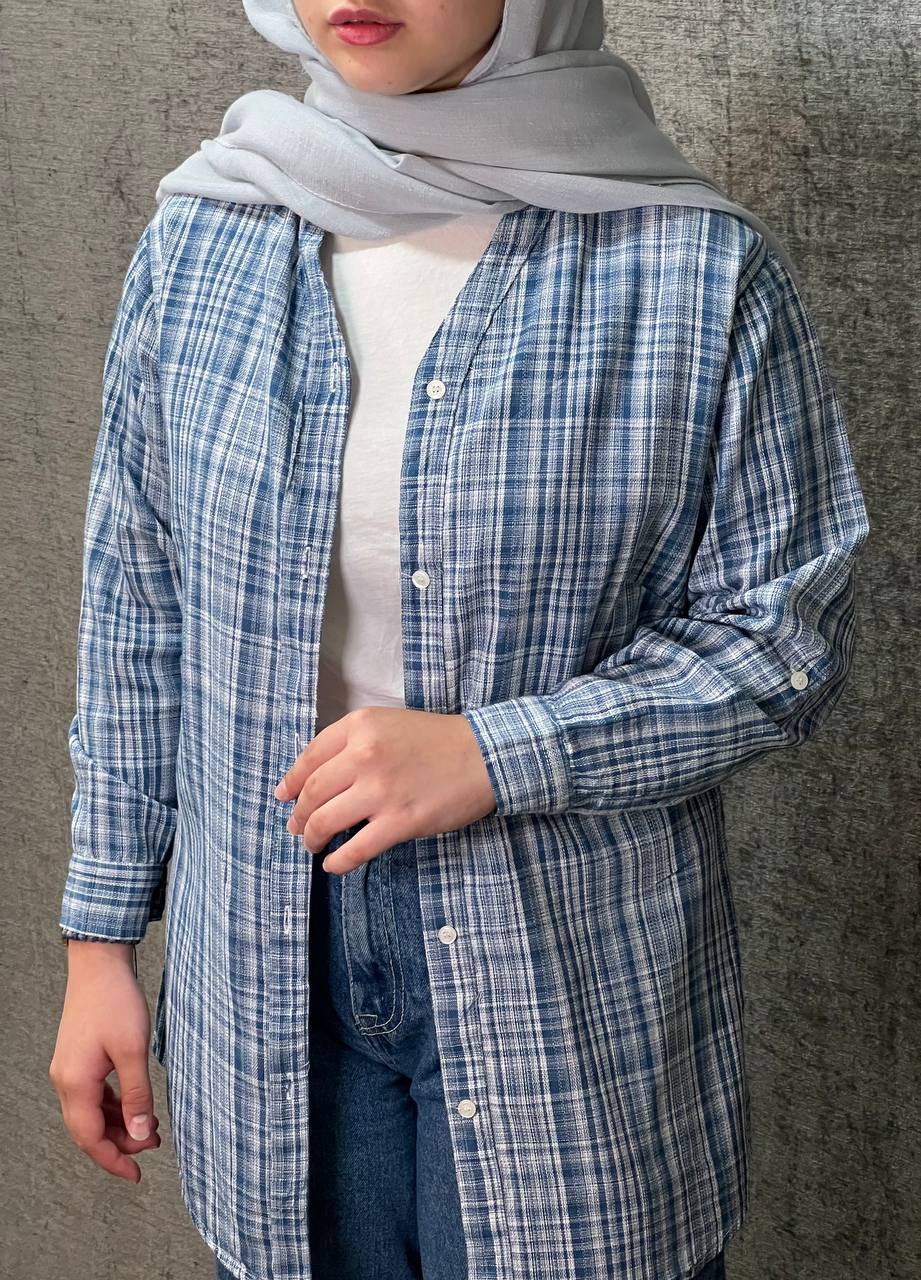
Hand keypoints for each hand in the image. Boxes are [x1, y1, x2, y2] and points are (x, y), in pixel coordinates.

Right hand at [49, 942, 161, 1182]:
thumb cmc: (116, 1001)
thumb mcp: (134, 1050)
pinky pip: (92, 1095)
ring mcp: (69, 1069)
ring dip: (118, 1124)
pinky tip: (134, 1104)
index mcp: (75, 1083)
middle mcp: (65, 1080)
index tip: (137, 1174)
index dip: (113, 1160)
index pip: (90, 1138)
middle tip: (153, 1144)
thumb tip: (142, 1134)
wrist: (98, 964)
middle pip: (88, 1129)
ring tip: (150, 1126)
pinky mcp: (77, 1058)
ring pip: (90, 1112)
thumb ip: (137, 1094)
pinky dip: (112, 1105)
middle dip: (119, 1143)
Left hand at [274, 707, 496, 873]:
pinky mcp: (400, 822)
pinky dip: (338, 861)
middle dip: (299, 815)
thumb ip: (352, 742)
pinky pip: (356, 849)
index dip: (291, 782)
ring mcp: (381, 791)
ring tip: (313, 845)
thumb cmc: (438, 740)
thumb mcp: (389, 723)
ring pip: (326, 821)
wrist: (485, 755)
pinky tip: (333, 864)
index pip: (310, 757)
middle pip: (312, 793)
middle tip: (296, 826)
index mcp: (360, 726)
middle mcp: (364, 755)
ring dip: (312, 838)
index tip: (284, 796)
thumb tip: (314, 777)